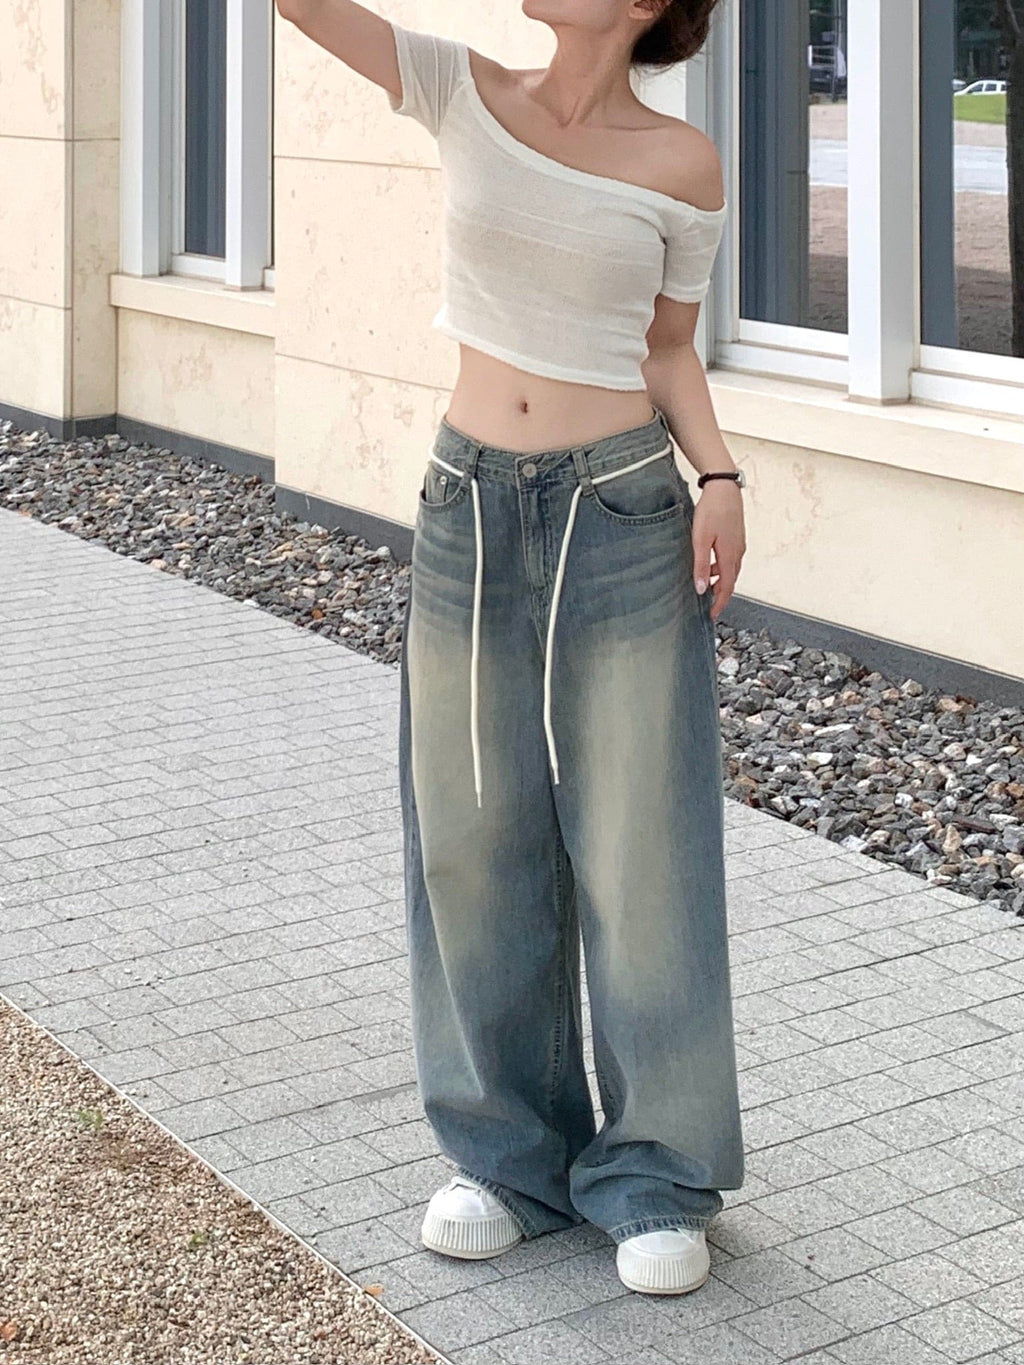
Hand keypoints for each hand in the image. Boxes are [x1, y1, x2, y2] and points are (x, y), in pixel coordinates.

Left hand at [692, 480, 744, 621]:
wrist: (724, 487)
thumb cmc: (711, 511)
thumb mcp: (700, 539)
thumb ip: (700, 565)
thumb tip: (701, 589)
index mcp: (729, 556)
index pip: (726, 588)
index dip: (719, 603)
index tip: (712, 615)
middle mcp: (738, 552)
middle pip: (730, 581)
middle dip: (720, 595)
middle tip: (709, 606)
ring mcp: (739, 544)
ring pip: (731, 570)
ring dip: (720, 581)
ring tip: (706, 585)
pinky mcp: (737, 537)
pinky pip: (731, 559)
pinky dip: (722, 568)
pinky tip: (710, 563)